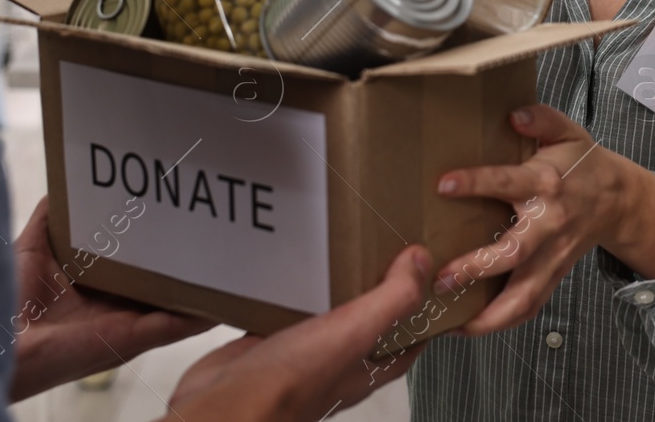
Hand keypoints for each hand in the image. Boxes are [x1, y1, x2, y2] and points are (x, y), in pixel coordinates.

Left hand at [9, 198, 214, 401]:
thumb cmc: (7, 301)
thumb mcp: (33, 246)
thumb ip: (52, 215)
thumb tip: (67, 180)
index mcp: (98, 287)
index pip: (138, 260)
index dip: (158, 238)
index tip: (179, 210)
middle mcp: (117, 306)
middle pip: (164, 281)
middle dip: (188, 259)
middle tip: (215, 227)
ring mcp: (128, 323)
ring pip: (178, 303)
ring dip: (204, 287)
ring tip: (231, 260)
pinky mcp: (132, 338)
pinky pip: (177, 327)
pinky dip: (202, 315)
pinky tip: (224, 300)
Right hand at [161, 244, 433, 421]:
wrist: (224, 406)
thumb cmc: (286, 386)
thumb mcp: (353, 332)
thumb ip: (392, 299)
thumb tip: (422, 263)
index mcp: (368, 365)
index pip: (410, 338)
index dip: (424, 309)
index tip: (430, 273)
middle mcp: (338, 362)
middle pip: (370, 322)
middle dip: (378, 288)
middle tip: (384, 249)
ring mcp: (302, 354)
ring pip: (328, 314)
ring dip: (334, 286)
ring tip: (339, 248)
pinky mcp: (269, 344)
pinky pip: (286, 311)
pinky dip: (290, 290)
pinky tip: (287, 269)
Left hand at [431, 105, 654, 335]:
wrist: (620, 199)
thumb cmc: (584, 164)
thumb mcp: (567, 131)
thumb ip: (542, 119)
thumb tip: (515, 115)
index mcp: (546, 184)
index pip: (507, 182)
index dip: (476, 182)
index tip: (443, 184)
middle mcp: (549, 224)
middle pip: (514, 252)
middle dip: (478, 267)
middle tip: (443, 277)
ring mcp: (552, 256)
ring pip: (524, 295)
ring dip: (489, 313)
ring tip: (453, 322)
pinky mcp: (554, 275)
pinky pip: (530, 306)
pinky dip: (502, 322)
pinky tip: (472, 327)